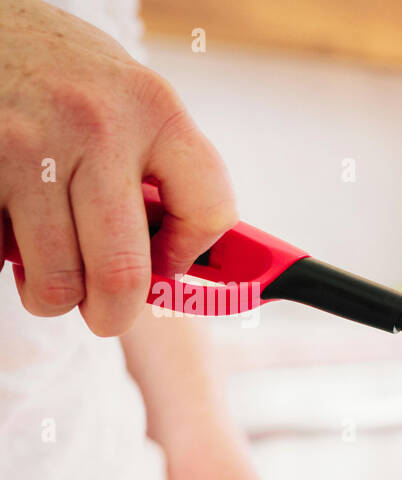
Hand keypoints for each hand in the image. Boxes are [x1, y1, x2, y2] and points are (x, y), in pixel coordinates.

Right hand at [0, 0, 235, 335]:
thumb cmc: (63, 73)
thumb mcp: (131, 97)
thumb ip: (161, 165)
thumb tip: (185, 254)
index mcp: (153, 108)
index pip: (210, 210)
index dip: (193, 254)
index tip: (171, 265)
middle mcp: (96, 127)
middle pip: (123, 273)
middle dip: (115, 312)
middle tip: (106, 312)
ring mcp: (28, 149)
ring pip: (56, 280)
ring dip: (55, 295)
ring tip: (51, 271)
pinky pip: (1, 255)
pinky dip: (8, 261)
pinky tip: (14, 228)